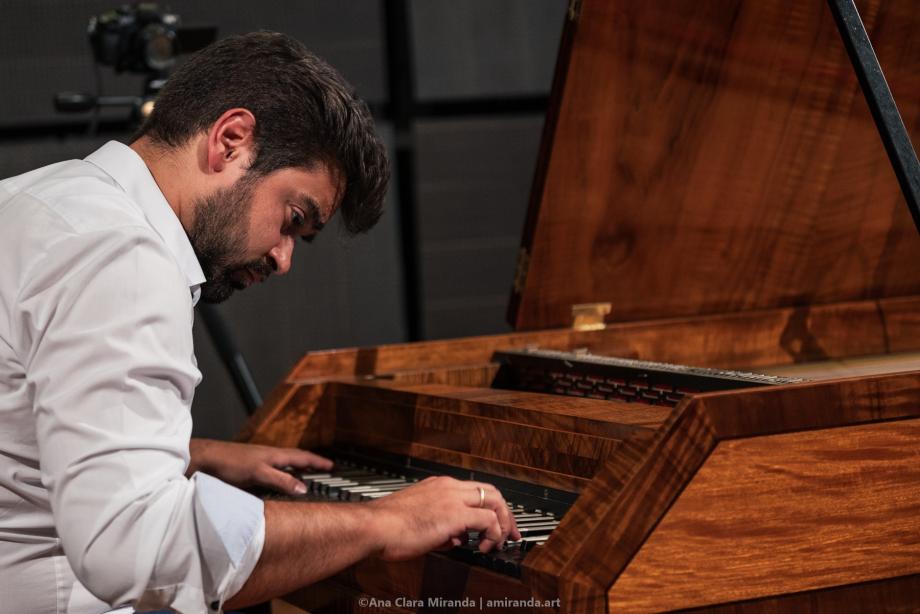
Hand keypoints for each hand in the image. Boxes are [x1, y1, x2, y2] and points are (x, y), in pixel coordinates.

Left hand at [188, 438, 331, 495]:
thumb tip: (303, 488)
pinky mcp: (250, 468)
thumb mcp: (259, 473)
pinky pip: (273, 470)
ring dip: (296, 469)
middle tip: (323, 469)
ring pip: (284, 464)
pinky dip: (281, 475)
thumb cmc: (230, 462)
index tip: (332, 466)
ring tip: (305, 476)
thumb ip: (281, 480)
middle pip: (295, 459)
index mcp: (275, 455)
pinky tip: (277, 482)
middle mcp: (269, 456)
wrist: (205, 460)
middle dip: (310, 464)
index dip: (318, 462)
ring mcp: (260, 461)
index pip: (302, 457)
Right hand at [367, 476, 520, 559]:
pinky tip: (483, 548)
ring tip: (499, 542)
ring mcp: (453, 498)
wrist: (373, 526)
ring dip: (503, 523)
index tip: (495, 524)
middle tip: (510, 534)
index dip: (489, 507)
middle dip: (506, 513)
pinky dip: (493, 534)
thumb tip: (457, 538)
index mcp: (438, 485)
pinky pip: (488, 519)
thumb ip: (442, 526)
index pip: (474, 490)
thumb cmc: (387, 527)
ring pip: (495, 500)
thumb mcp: (419, 521)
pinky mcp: (455, 514)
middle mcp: (448, 487)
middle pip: (491, 491)